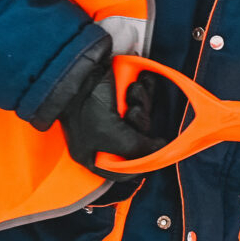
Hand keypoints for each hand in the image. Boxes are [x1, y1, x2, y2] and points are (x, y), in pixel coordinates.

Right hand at [60, 68, 178, 175]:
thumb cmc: (87, 107)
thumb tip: (160, 150)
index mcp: (92, 154)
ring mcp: (111, 115)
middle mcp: (102, 137)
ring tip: (132, 92)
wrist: (79, 69)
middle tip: (132, 112)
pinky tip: (141, 81)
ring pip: (141, 116)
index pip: (120, 170)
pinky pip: (142, 97)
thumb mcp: (113, 136)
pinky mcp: (119, 95)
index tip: (154, 155)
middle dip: (139, 123)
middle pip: (136, 141)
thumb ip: (138, 148)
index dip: (139, 164)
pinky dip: (144, 89)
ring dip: (142, 102)